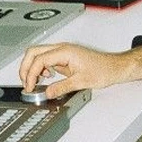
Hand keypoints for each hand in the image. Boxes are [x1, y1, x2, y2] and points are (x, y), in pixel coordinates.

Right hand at [18, 42, 141, 99]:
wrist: (115, 67)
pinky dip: (41, 67)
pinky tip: (46, 77)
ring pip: (38, 54)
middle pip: (33, 52)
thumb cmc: (104, 70)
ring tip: (35, 82)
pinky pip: (46, 58)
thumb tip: (47, 93)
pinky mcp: (65, 56)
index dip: (30, 74)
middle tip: (26, 83)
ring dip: (32, 67)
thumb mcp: (81, 82)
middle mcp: (62, 48)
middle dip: (25, 68)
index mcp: (64, 51)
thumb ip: (62, 87)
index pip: (38, 60)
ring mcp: (63, 51)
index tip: (30, 87)